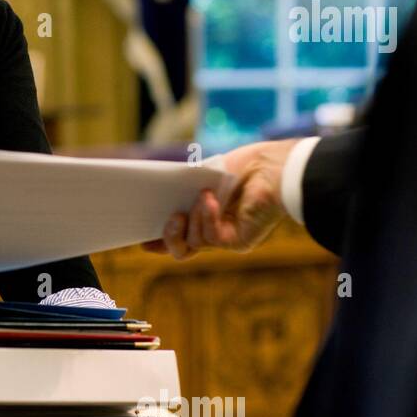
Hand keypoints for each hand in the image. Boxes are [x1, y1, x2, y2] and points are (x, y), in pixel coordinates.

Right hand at [142, 139, 296, 259]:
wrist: (274, 167)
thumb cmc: (244, 166)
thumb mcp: (202, 178)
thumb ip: (183, 194)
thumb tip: (161, 205)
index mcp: (208, 216)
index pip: (180, 235)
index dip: (160, 240)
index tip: (142, 241)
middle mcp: (217, 231)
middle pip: (181, 250)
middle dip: (168, 237)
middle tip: (169, 219)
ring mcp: (227, 238)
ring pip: (192, 243)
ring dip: (193, 217)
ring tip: (204, 195)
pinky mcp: (238, 241)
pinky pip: (210, 238)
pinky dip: (207, 217)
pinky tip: (210, 199)